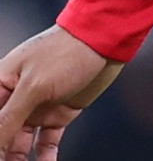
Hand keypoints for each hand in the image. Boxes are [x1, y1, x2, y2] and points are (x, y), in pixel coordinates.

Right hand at [0, 26, 121, 160]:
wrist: (107, 39)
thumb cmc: (65, 53)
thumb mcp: (33, 87)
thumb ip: (8, 118)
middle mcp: (14, 99)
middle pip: (1, 135)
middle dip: (3, 151)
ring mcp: (36, 108)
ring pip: (19, 144)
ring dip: (17, 159)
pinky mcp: (58, 113)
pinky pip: (46, 142)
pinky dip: (44, 157)